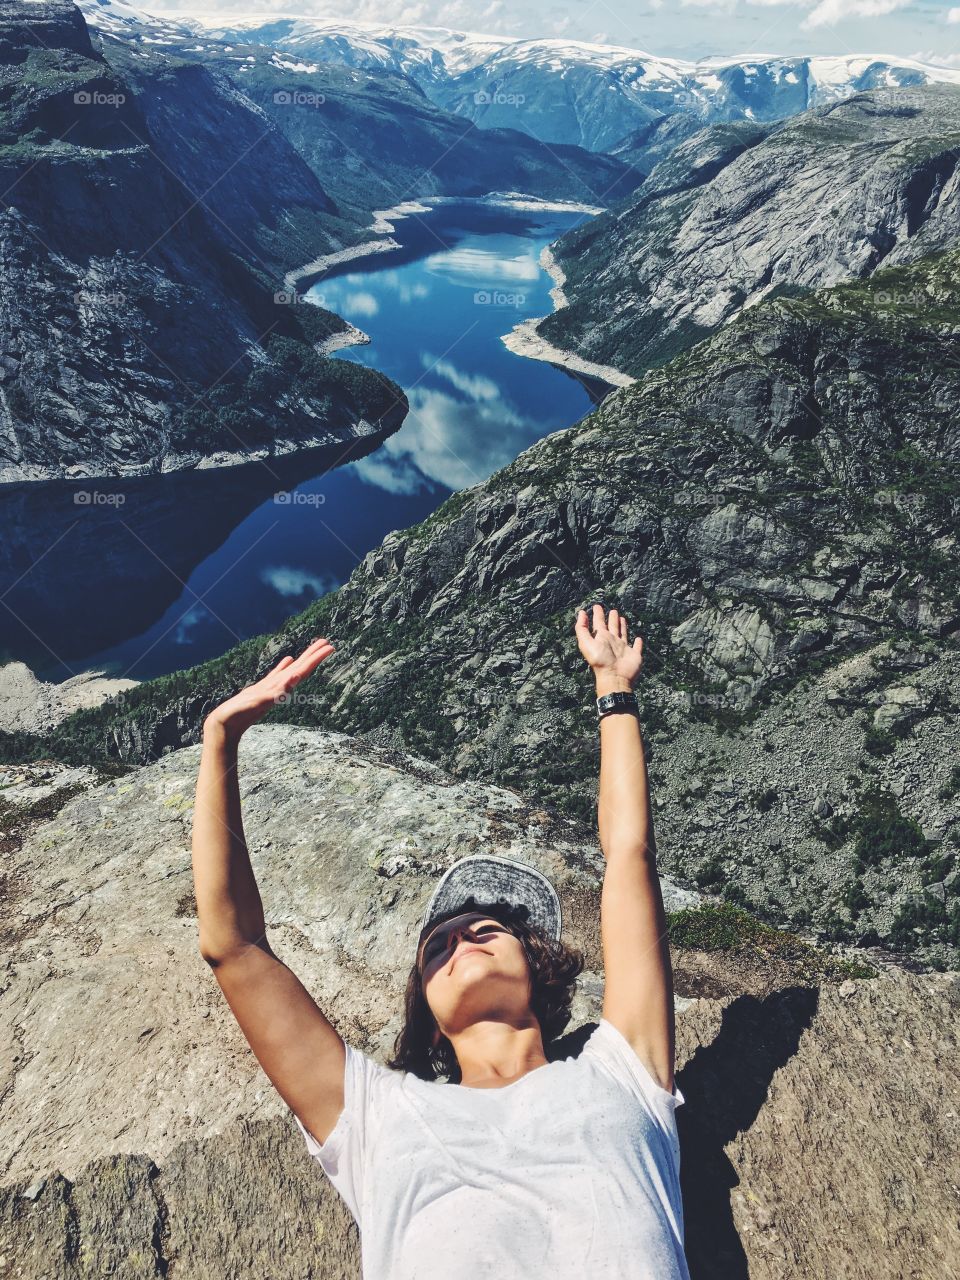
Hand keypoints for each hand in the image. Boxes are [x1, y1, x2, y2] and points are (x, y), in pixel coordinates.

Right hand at [203, 637, 335, 743]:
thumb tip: (294, 679)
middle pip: (300, 668)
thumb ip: (276, 692)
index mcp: (280, 688)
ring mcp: (270, 688)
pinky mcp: (260, 690)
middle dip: (313, 655)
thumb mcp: (259, 703)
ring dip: (302, 659)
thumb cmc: (239, 716)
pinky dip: (284, 666)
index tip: (330, 647)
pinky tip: (289, 659)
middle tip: (328, 642)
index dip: (316, 659)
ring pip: (290, 670)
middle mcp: (278, 687)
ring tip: (314, 648)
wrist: (224, 727)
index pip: (302, 670)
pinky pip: (276, 674)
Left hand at [575, 605, 642, 692]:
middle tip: (612, 610)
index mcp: (601, 639)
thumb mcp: (586, 642)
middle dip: (611, 618)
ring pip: (623, 634)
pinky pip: (637, 647)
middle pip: (612, 627)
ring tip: (621, 618)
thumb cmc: (600, 660)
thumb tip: (581, 613)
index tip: (597, 606)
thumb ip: (582, 628)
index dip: (597, 614)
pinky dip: (638, 643)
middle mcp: (612, 642)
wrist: (615, 677)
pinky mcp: (634, 655)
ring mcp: (623, 649)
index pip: (599, 623)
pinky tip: (638, 639)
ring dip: (622, 626)